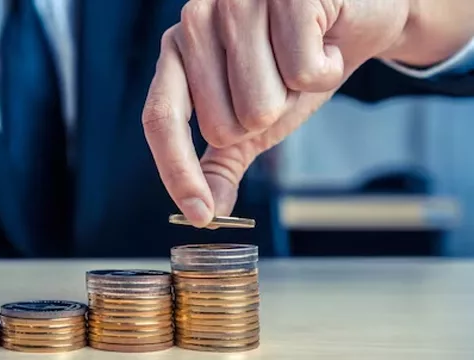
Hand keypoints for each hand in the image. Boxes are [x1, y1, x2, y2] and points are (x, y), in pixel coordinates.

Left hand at [142, 0, 412, 226]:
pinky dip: (327, 70)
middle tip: (282, 82)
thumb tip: (207, 212)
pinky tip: (327, 44)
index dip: (177, 171)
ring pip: (261, 105)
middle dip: (265, 118)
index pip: (160, 117)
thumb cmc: (297, 63)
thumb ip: (223, 160)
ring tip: (305, 60)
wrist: (357, 17)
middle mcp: (196, 18)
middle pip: (222, 124)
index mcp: (177, 48)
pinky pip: (303, 72)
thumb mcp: (254, 118)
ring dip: (296, 95)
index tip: (201, 215)